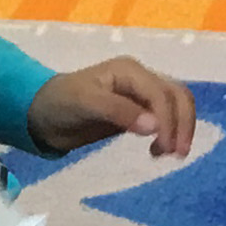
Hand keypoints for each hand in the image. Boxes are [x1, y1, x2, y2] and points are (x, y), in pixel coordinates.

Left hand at [27, 58, 196, 156]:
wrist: (43, 114)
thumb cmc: (61, 103)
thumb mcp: (86, 104)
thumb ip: (119, 112)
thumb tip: (155, 126)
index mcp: (130, 71)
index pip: (161, 93)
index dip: (169, 120)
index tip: (165, 148)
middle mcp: (140, 78)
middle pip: (177, 96)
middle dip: (183, 123)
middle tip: (177, 154)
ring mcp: (141, 94)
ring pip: (176, 105)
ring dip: (180, 128)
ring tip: (168, 154)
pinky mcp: (139, 110)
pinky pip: (165, 118)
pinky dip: (170, 132)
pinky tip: (156, 151)